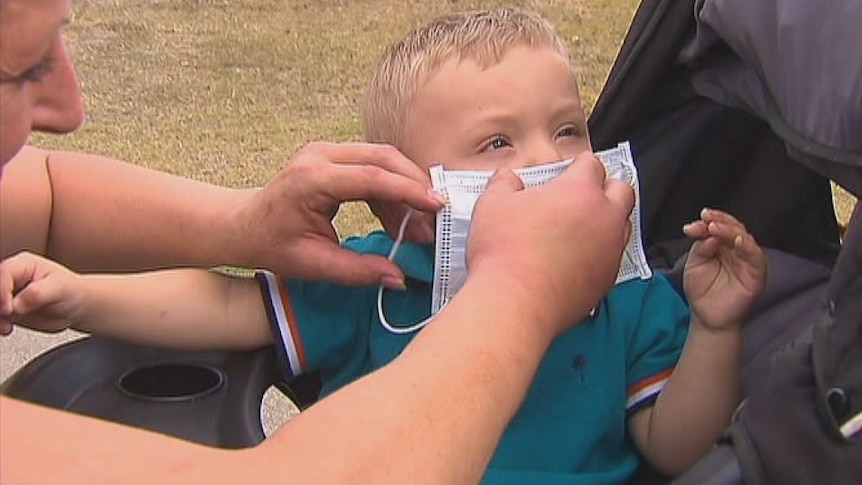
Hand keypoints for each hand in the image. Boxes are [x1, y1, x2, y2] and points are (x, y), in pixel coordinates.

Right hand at [0, 252, 85, 335]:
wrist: (77, 306)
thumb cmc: (71, 291)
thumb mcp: (60, 288)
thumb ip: (37, 294)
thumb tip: (16, 305)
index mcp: (23, 265)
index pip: (2, 274)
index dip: (1, 291)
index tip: (8, 308)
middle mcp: (10, 278)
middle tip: (6, 316)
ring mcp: (6, 295)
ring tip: (7, 326)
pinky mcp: (6, 311)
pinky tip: (7, 329)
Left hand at [228, 142, 444, 286]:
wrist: (246, 224)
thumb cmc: (274, 245)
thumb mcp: (315, 265)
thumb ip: (359, 271)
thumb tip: (400, 279)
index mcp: (312, 179)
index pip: (372, 177)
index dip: (409, 191)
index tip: (438, 205)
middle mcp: (321, 155)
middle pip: (383, 158)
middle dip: (415, 185)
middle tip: (438, 215)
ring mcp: (327, 151)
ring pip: (382, 159)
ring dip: (406, 189)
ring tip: (420, 227)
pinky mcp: (334, 156)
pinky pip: (373, 166)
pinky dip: (391, 191)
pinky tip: (400, 221)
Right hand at [466, 151, 634, 335]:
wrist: (514, 304)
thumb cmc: (504, 253)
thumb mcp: (492, 205)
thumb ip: (504, 184)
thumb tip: (508, 179)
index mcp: (580, 191)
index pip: (591, 164)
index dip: (578, 164)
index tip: (569, 169)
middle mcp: (604, 218)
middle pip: (623, 190)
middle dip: (607, 187)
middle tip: (585, 192)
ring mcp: (609, 251)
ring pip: (623, 225)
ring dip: (608, 220)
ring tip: (584, 225)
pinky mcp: (606, 281)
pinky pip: (613, 258)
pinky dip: (601, 252)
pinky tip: (579, 257)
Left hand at [683, 208, 765, 329]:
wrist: (706, 316)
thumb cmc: (701, 290)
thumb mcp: (694, 264)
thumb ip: (701, 247)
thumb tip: (710, 234)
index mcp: (721, 244)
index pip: (719, 226)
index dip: (710, 220)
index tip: (697, 221)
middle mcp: (736, 249)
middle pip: (733, 228)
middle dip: (719, 222)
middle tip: (706, 221)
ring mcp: (747, 260)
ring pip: (745, 238)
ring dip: (731, 230)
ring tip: (716, 227)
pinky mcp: (756, 273)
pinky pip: (756, 257)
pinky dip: (749, 247)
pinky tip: (739, 240)